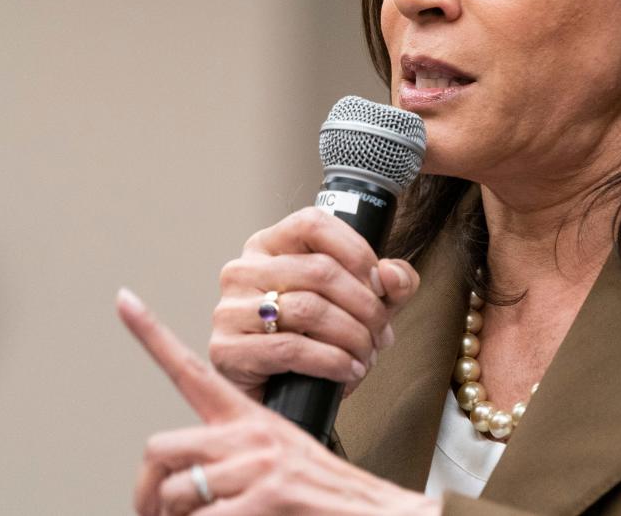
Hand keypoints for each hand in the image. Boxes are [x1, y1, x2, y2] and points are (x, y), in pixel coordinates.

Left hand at [117, 288, 439, 515]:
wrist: (377, 513)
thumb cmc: (327, 491)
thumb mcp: (287, 452)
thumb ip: (241, 451)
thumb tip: (185, 480)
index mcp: (251, 417)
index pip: (191, 368)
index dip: (152, 333)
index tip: (124, 299)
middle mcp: (251, 434)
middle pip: (162, 448)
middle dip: (150, 490)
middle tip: (155, 513)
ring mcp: (258, 467)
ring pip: (178, 492)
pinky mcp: (266, 500)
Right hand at [209, 207, 419, 400]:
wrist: (280, 397)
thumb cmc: (315, 341)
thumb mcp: (360, 305)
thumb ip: (389, 284)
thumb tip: (393, 275)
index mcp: (269, 245)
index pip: (313, 223)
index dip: (356, 251)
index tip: (380, 283)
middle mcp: (243, 269)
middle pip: (319, 270)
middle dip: (365, 305)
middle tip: (381, 332)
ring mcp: (229, 308)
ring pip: (309, 309)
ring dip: (352, 336)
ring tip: (366, 355)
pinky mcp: (227, 349)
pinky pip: (291, 348)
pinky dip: (332, 361)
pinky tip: (349, 371)